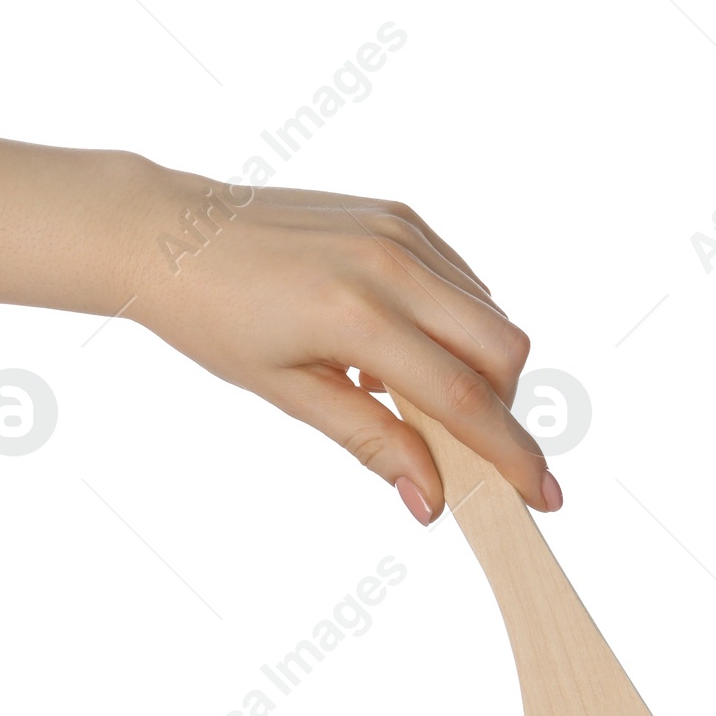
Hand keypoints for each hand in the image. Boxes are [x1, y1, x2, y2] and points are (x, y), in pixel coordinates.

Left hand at [121, 165, 561, 523]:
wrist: (172, 234)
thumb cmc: (216, 320)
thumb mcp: (289, 394)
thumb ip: (371, 443)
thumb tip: (431, 500)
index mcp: (358, 315)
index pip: (463, 399)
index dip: (510, 455)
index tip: (542, 495)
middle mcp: (392, 262)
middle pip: (502, 348)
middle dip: (503, 408)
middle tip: (469, 447)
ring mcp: (400, 230)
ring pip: (489, 312)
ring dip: (477, 367)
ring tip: (409, 394)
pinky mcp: (398, 215)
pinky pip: (460, 280)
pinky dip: (453, 325)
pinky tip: (397, 350)